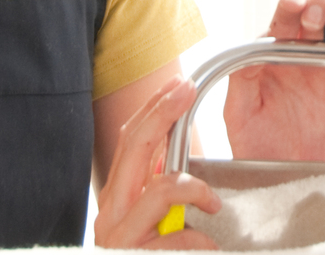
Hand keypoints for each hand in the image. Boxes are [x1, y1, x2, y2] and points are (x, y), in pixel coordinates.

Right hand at [91, 77, 222, 248]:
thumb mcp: (154, 220)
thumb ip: (161, 189)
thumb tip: (178, 154)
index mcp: (117, 199)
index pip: (131, 142)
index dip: (155, 109)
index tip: (179, 85)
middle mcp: (111, 214)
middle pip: (134, 148)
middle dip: (162, 114)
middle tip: (187, 91)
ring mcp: (121, 238)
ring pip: (159, 189)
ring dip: (192, 188)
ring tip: (212, 204)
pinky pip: (177, 238)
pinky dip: (199, 240)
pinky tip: (208, 247)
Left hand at [223, 0, 324, 163]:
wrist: (297, 186)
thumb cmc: (264, 151)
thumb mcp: (240, 115)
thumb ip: (242, 80)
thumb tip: (251, 48)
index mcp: (274, 55)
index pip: (283, 17)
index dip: (291, 5)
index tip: (295, 9)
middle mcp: (305, 53)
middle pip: (315, 8)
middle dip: (317, 0)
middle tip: (316, 16)